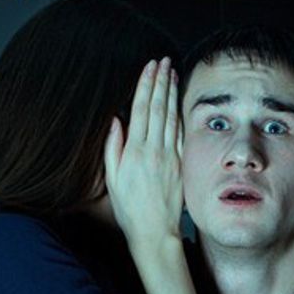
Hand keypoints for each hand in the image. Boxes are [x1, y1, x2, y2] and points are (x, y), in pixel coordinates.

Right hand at [103, 57, 182, 246]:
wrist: (155, 231)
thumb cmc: (130, 209)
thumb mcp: (112, 179)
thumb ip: (113, 147)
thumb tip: (116, 120)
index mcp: (135, 152)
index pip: (141, 109)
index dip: (146, 85)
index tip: (149, 67)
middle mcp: (154, 151)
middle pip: (158, 108)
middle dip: (161, 82)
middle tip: (164, 61)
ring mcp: (170, 157)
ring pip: (171, 117)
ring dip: (171, 93)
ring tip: (172, 73)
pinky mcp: (180, 164)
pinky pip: (180, 134)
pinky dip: (179, 114)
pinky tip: (179, 102)